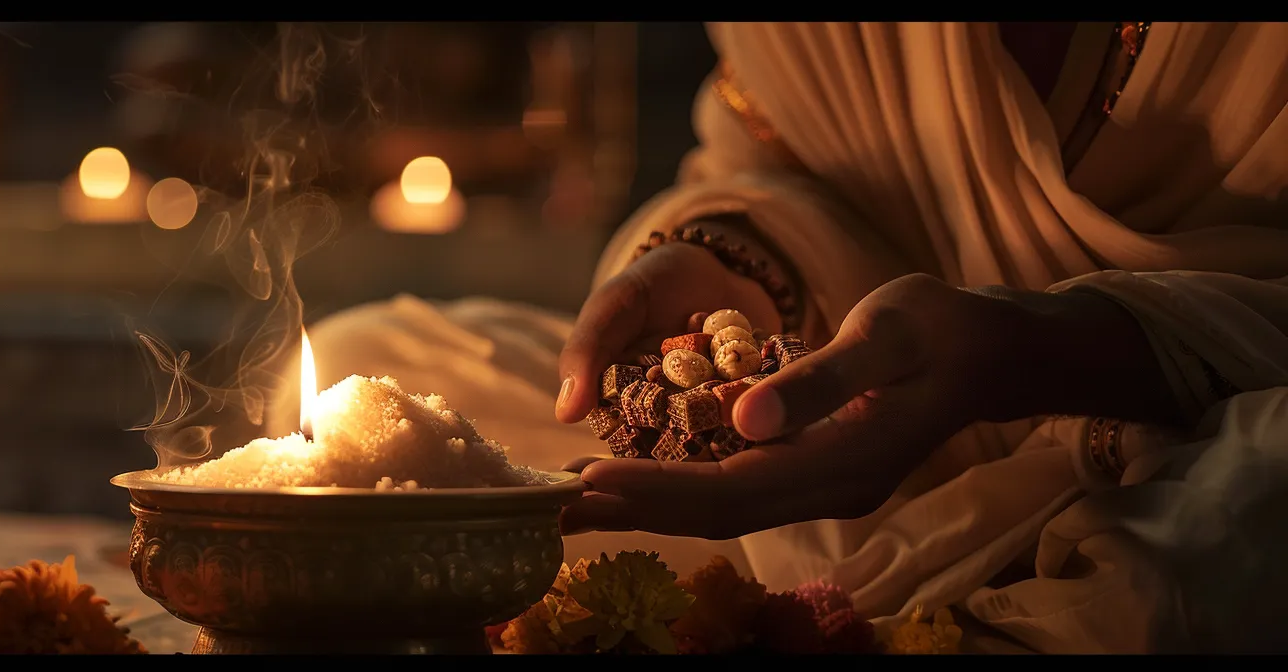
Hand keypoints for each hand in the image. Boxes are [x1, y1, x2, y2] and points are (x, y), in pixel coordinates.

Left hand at [558, 274, 1175, 538]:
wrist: (993, 349)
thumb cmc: (940, 326)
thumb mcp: (886, 333)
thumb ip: (819, 380)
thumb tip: (745, 422)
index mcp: (843, 462)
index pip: (730, 491)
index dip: (655, 492)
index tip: (588, 486)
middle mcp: (828, 491)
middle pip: (714, 515)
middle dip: (631, 510)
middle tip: (550, 507)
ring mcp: (823, 490)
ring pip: (721, 512)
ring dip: (647, 507)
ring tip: (572, 503)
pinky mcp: (815, 476)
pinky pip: (735, 495)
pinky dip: (678, 490)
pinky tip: (635, 482)